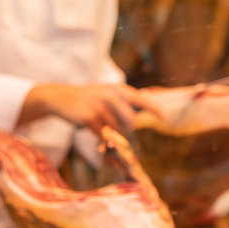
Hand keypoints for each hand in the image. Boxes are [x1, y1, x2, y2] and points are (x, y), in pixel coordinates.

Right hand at [21, 83, 143, 132]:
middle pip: (130, 120)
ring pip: (116, 129)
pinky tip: (93, 131)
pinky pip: (102, 134)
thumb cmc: (90, 99)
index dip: (154, 109)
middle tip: (114, 125)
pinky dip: (101, 138)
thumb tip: (139, 119)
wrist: (62, 98)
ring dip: (110, 132)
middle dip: (126, 127)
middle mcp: (111, 95)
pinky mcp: (90, 118)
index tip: (166, 117)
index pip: (141, 99)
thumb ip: (124, 104)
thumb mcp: (107, 94)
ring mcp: (100, 106)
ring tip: (98, 122)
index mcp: (118, 89)